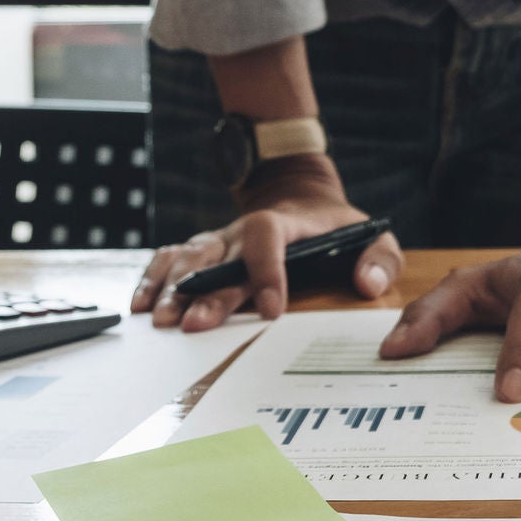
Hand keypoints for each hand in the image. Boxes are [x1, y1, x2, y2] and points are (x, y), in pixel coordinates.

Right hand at [133, 155, 402, 330]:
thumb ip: (380, 258)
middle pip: (220, 259)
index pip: (269, 237)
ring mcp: (218, 241)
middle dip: (207, 294)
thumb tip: (368, 284)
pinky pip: (169, 259)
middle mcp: (243, 231)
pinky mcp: (201, 251)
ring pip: (187, 259)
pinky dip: (152, 279)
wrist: (298, 194)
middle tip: (195, 326)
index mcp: (286, 224)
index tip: (273, 310)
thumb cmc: (335, 226)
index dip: (268, 271)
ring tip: (162, 321)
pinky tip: (141, 306)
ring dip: (172, 289)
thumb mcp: (371, 234)